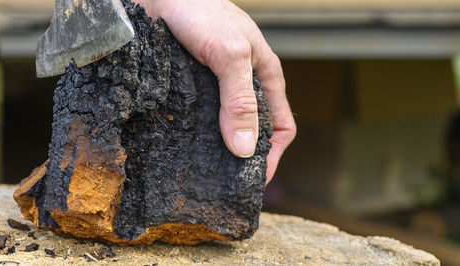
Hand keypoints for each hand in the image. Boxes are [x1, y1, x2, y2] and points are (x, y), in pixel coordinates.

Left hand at [131, 0, 295, 183]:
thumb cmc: (200, 11)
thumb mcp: (229, 55)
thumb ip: (239, 100)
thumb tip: (244, 148)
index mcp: (264, 74)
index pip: (281, 126)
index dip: (272, 156)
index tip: (254, 182)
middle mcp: (241, 82)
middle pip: (251, 129)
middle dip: (241, 157)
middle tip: (222, 184)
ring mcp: (213, 83)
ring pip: (221, 124)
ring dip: (214, 147)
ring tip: (198, 171)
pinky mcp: (188, 83)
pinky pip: (195, 115)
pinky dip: (191, 132)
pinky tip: (178, 145)